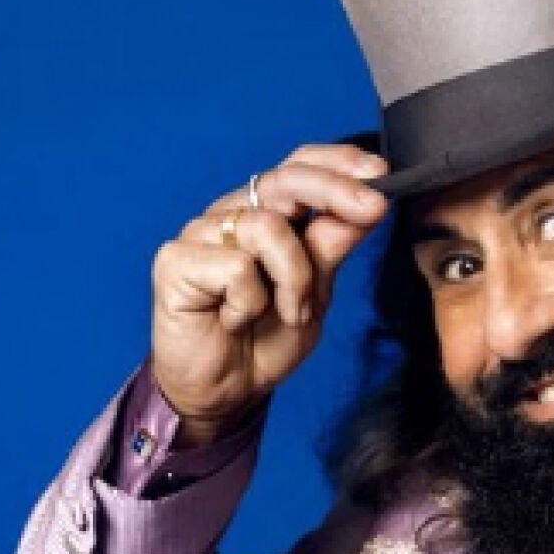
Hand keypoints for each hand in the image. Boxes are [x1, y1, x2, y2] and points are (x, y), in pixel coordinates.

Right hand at [149, 142, 390, 444]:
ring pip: (266, 226)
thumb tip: (369, 203)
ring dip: (294, 279)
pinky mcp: (174, 260)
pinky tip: (233, 320)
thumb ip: (332, 247)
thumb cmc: (266, 339)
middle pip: (285, 179)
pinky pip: (235, 266)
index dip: (338, 161)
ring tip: (288, 313)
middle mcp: (233, 215)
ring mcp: (201, 233)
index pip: (299, 166)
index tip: (379, 170)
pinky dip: (248, 302)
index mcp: (267, 214)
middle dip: (336, 192)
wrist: (228, 392)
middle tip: (373, 209)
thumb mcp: (316, 293)